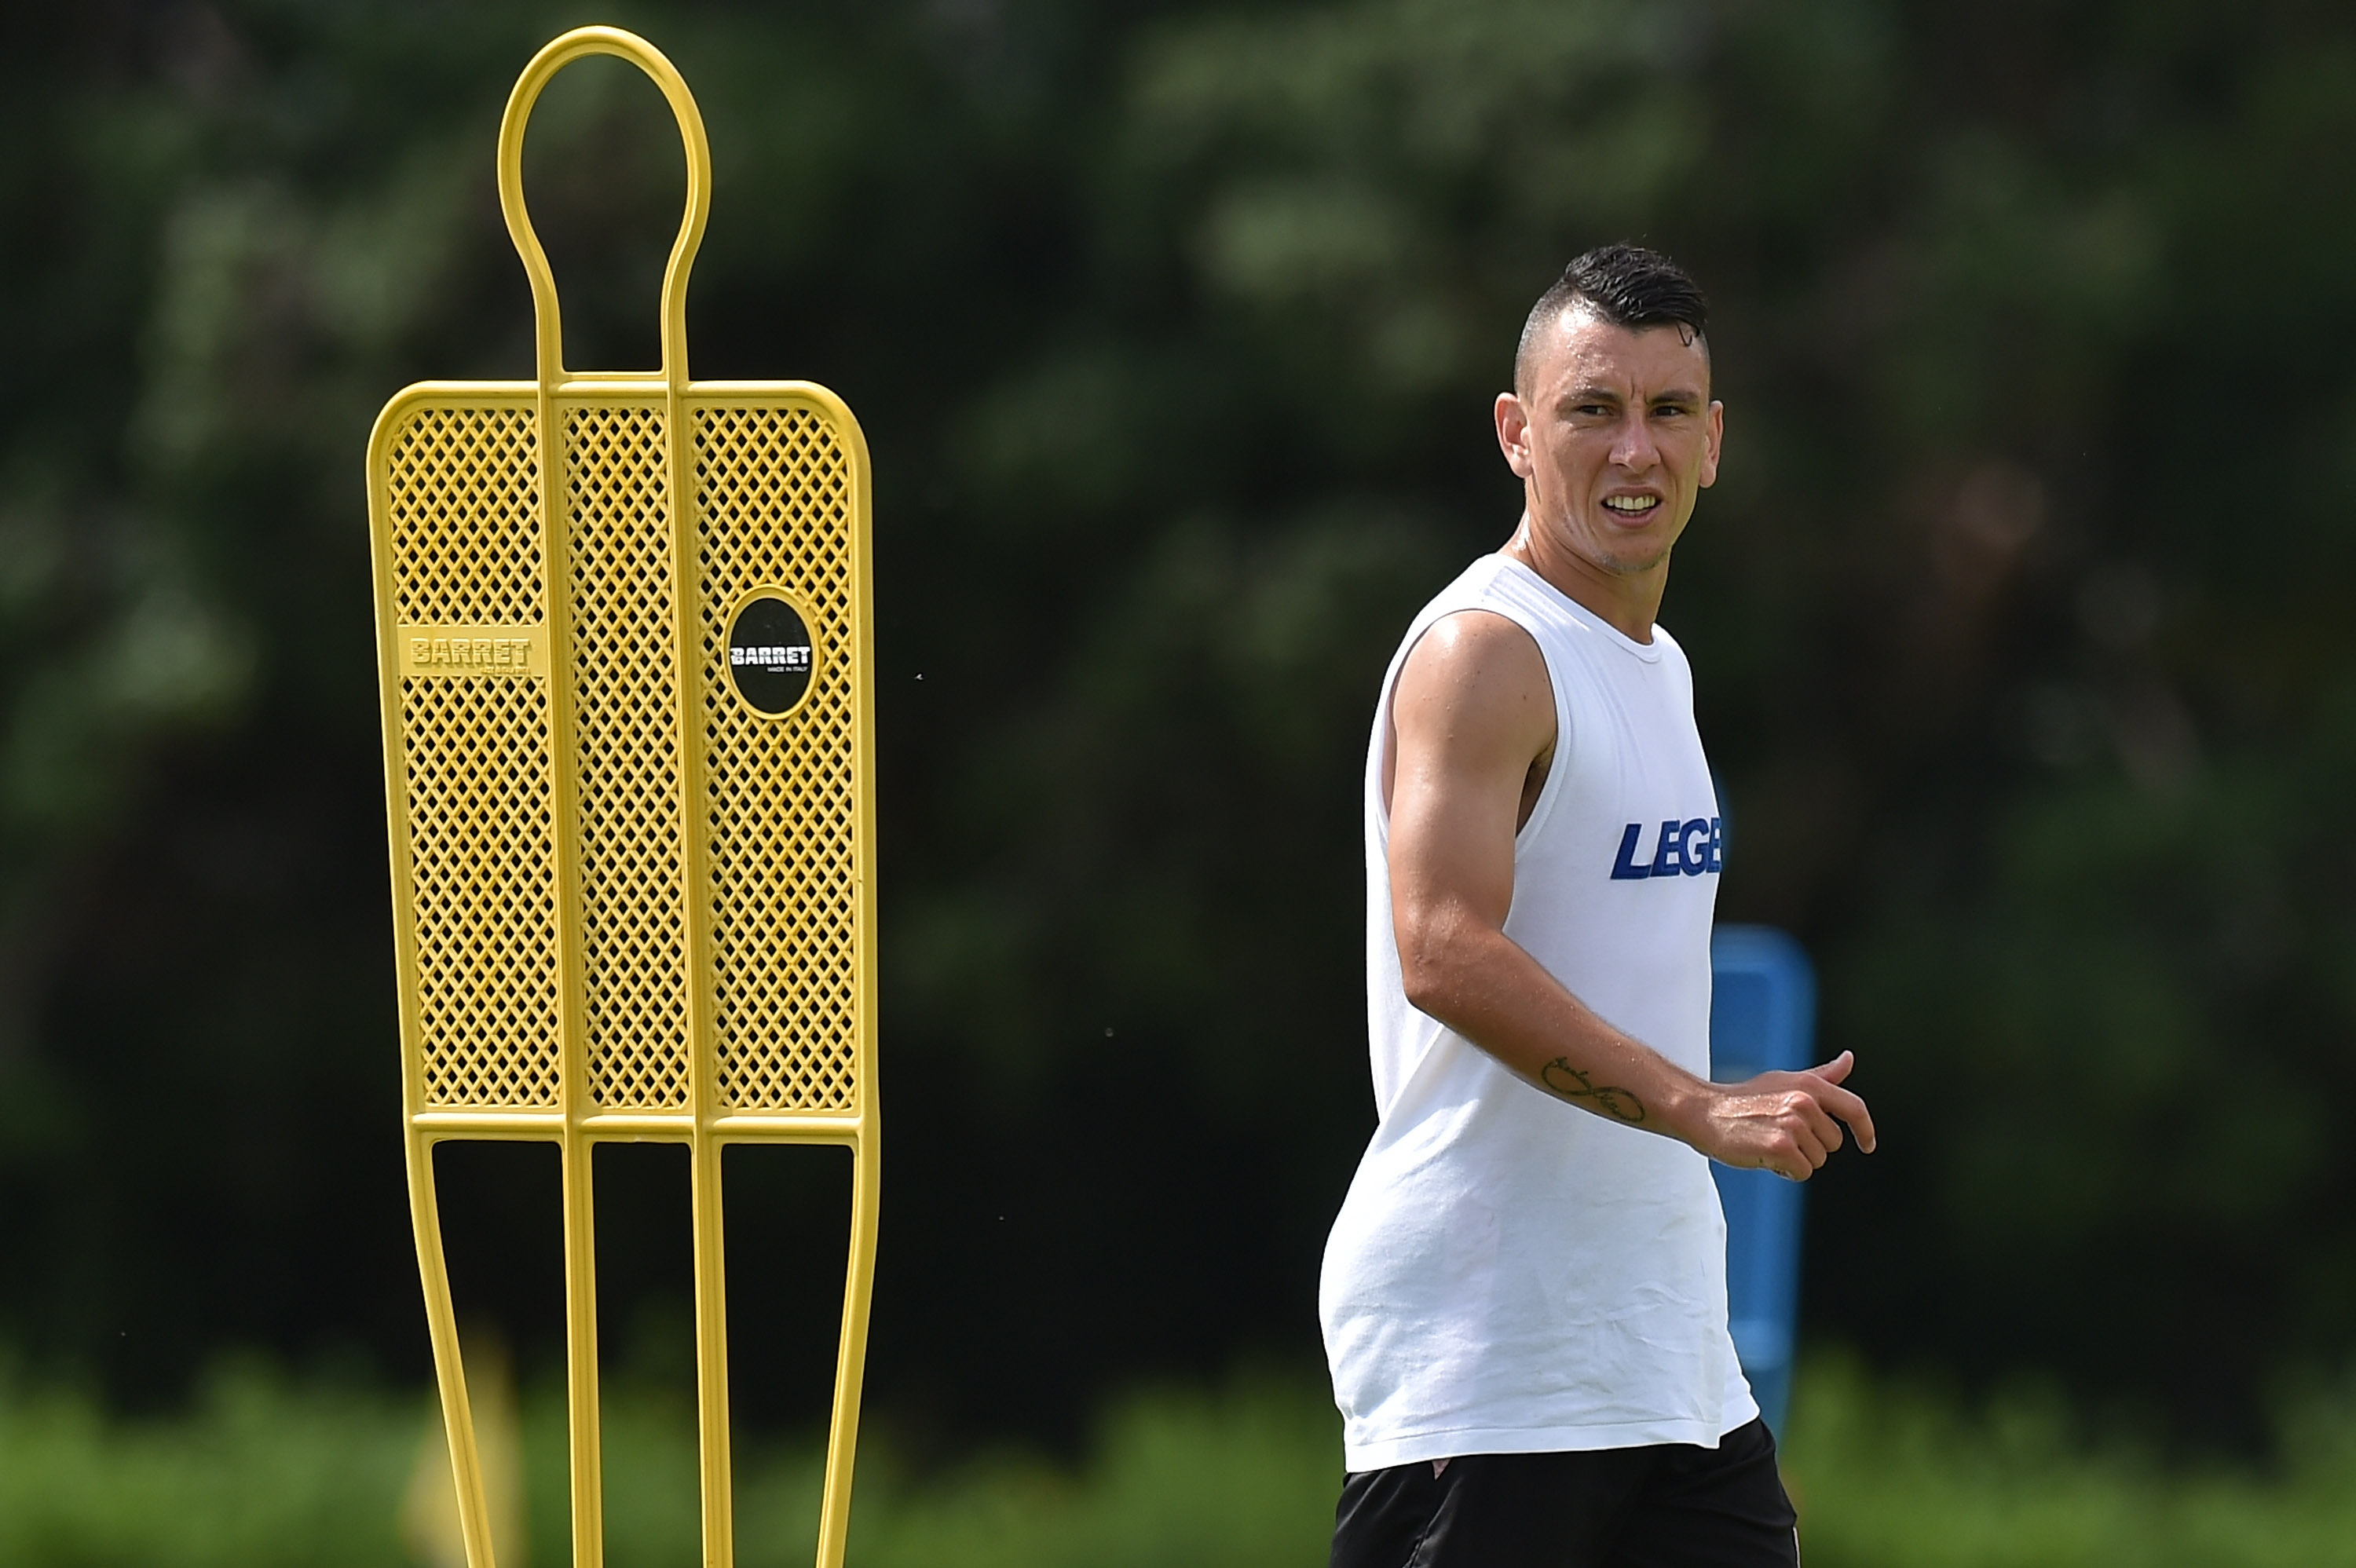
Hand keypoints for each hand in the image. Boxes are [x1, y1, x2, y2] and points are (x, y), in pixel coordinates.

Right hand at [1697, 1051, 1875, 1180]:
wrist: (1704, 1112)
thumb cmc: (1744, 1099)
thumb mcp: (1785, 1081)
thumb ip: (1821, 1076)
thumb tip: (1849, 1060)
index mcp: (1809, 1085)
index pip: (1854, 1108)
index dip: (1866, 1129)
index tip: (1867, 1144)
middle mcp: (1804, 1102)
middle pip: (1833, 1143)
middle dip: (1811, 1146)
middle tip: (1780, 1134)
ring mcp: (1792, 1125)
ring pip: (1818, 1160)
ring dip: (1797, 1159)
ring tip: (1769, 1142)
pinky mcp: (1780, 1147)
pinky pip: (1802, 1172)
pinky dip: (1785, 1171)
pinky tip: (1765, 1156)